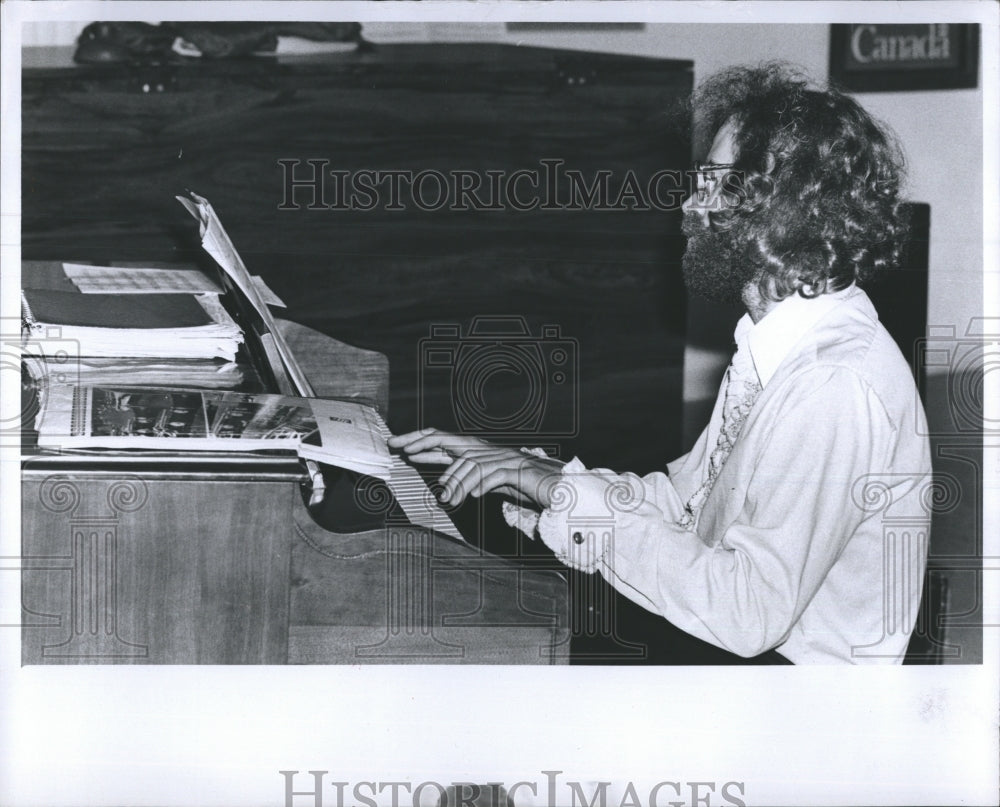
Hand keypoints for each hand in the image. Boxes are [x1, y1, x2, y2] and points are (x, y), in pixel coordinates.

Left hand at [388, 428, 563, 507]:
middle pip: (448, 440)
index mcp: (478, 452)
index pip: (443, 442)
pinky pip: (492, 475)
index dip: (420, 441)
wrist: (555, 486)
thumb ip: (468, 481)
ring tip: (448, 498)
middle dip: (423, 442)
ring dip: (455, 482)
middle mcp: (486, 450)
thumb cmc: (522, 484)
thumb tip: (446, 487)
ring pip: (469, 463)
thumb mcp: (488, 483)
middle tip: (402, 449)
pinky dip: (480, 485)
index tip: (398, 445)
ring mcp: (500, 458)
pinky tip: (472, 496)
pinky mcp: (515, 470)